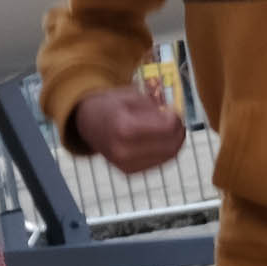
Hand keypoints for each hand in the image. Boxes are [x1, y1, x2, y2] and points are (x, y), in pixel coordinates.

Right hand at [67, 81, 189, 173]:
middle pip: (171, 145)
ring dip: (175, 141)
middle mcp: (123, 150)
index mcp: (123, 127)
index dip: (176, 118)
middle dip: (179, 130)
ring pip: (168, 156)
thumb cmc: (110, 105)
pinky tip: (160, 139)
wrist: (87, 123)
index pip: (167, 128)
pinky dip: (165, 150)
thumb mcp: (131, 95)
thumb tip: (176, 114)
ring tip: (169, 127)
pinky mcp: (128, 171)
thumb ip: (154, 104)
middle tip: (178, 119)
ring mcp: (125, 164)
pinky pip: (158, 162)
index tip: (174, 110)